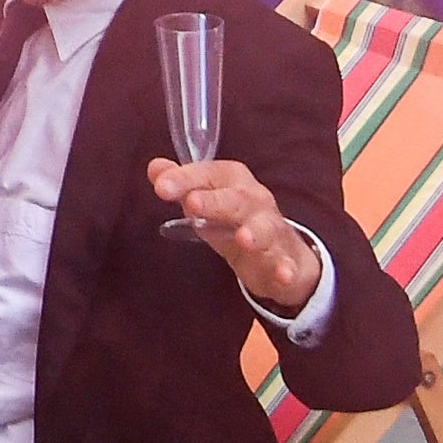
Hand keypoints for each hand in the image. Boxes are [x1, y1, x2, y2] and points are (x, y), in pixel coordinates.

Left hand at [149, 157, 324, 316]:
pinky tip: (282, 274)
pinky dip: (286, 269)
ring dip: (255, 233)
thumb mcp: (206, 201)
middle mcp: (256, 201)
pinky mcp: (285, 260)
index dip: (185, 178)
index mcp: (233, 181)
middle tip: (192, 203)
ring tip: (244, 238)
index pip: (208, 174)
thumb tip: (155, 168)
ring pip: (265, 229)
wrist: (281, 253)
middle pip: (236, 199)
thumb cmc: (234, 221)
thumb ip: (182, 185)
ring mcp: (273, 230)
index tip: (160, 186)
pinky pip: (287, 264)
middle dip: (215, 201)